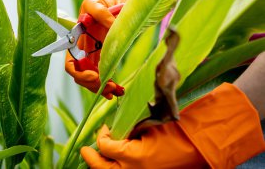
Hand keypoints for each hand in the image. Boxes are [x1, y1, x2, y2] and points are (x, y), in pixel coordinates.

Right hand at [65, 0, 125, 98]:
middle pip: (77, 71)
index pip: (71, 56)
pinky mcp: (102, 59)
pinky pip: (101, 76)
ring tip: (115, 91)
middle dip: (89, 82)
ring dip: (99, 87)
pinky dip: (107, 86)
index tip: (95, 76)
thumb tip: (110, 26)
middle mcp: (82, 45)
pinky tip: (117, 90)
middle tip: (106, 85)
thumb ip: (104, 11)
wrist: (121, 3)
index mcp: (79, 32)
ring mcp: (91, 54)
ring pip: (88, 77)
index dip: (79, 70)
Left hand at [81, 83, 264, 167]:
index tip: (105, 129)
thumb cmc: (179, 130)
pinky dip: (116, 168)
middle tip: (85, 151)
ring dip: (102, 166)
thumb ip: (132, 126)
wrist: (201, 146)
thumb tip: (115, 128)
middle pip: (102, 168)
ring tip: (95, 157)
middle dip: (92, 159)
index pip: (106, 146)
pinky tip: (113, 160)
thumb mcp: (153, 123)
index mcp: (135, 156)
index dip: (102, 136)